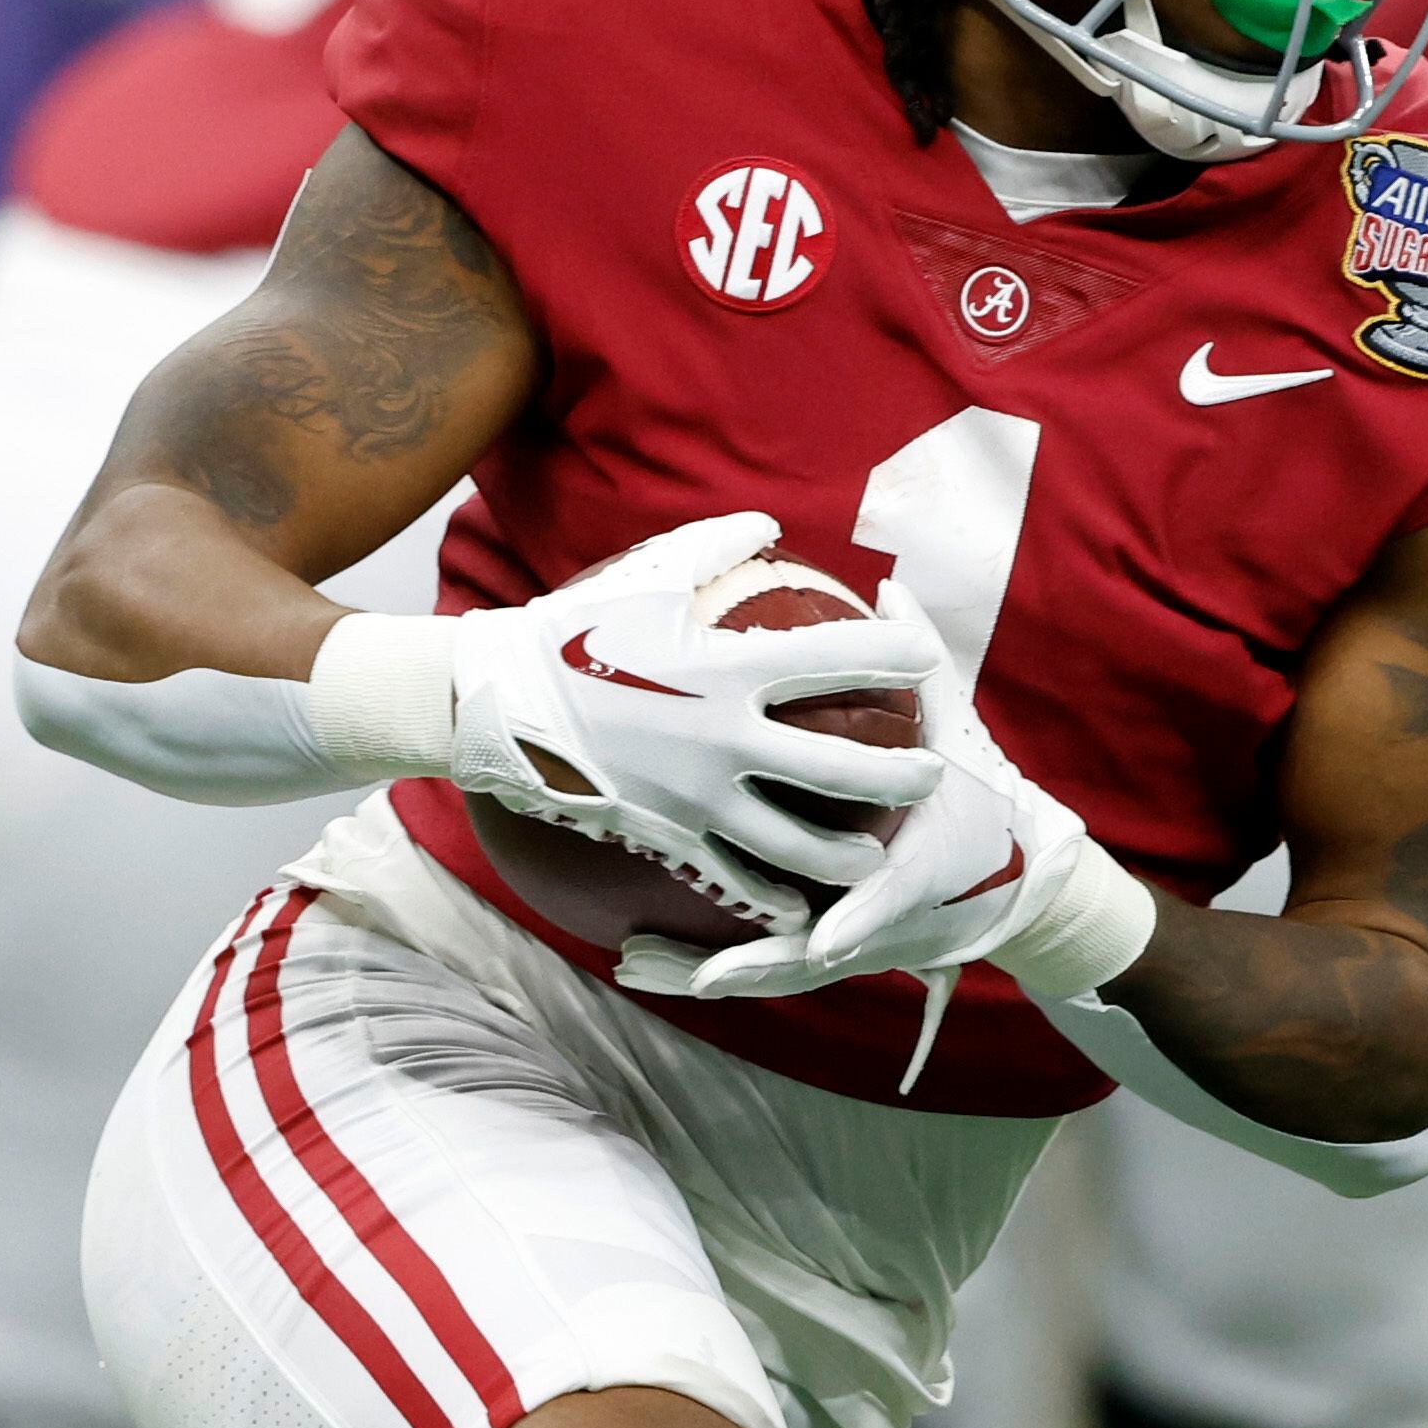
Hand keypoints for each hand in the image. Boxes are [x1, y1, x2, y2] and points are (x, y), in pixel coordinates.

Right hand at [448, 513, 946, 929]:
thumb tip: (771, 523)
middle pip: (844, 770)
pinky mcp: (667, 836)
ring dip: (848, 855)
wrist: (496, 703)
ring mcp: (698, 798)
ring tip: (875, 854)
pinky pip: (732, 879)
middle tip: (932, 774)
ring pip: (798, 845)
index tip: (926, 660)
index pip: (839, 661)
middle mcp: (726, 740)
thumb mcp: (648, 575)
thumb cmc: (574, 630)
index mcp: (730, 670)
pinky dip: (770, 896)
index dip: (895, 658)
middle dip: (901, 776)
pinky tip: (796, 905)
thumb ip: (719, 545)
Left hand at [613, 640, 1101, 1003]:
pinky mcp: (838, 956)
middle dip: (752, 961)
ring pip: (777, 971)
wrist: (1011, 883)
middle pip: (813, 956)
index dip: (858, 921)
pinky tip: (646, 961)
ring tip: (638, 963)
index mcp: (920, 870)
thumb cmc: (979, 802)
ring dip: (706, 970)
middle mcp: (881, 922)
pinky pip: (768, 967)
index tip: (823, 938)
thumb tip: (890, 586)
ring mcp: (856, 946)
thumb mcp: (960, 733)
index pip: (891, 899)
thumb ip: (925, 667)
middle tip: (685, 959)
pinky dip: (714, 967)